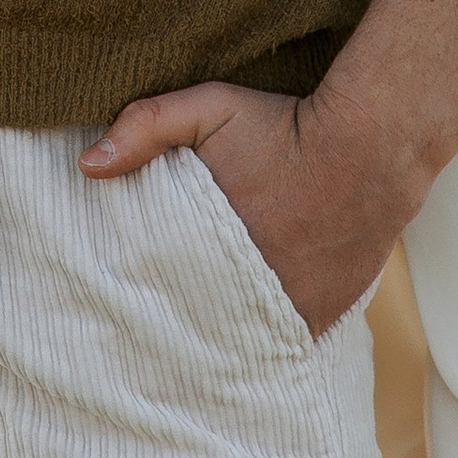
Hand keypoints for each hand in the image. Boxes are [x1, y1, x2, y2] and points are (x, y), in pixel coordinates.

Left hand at [80, 75, 419, 340]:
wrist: (369, 148)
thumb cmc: (283, 126)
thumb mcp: (209, 108)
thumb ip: (147, 127)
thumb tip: (87, 165)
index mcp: (208, 243)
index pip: (157, 286)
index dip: (138, 296)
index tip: (120, 304)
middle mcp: (246, 286)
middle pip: (194, 320)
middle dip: (172, 324)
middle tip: (149, 336)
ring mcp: (287, 308)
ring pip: (237, 339)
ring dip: (218, 338)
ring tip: (192, 349)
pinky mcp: (320, 315)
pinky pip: (281, 344)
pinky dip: (262, 343)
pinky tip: (243, 345)